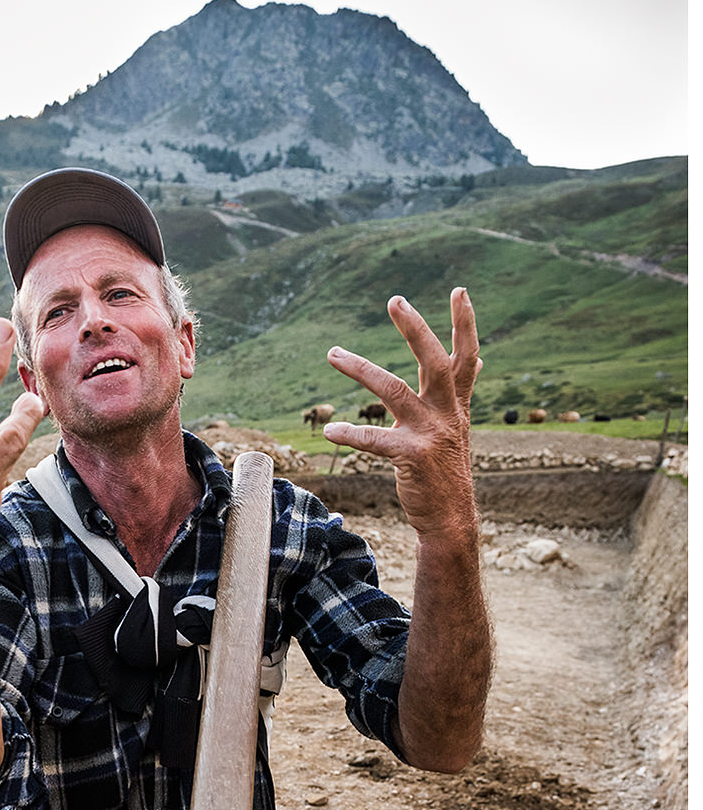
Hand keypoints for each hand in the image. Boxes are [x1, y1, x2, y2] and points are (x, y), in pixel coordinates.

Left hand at [322, 288, 481, 539]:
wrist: (450, 518)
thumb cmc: (446, 470)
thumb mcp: (458, 427)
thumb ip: (460, 393)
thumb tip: (478, 362)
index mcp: (456, 405)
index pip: (465, 357)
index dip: (465, 324)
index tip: (460, 291)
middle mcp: (447, 414)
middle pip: (433, 362)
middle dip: (415, 329)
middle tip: (395, 300)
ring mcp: (430, 434)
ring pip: (393, 391)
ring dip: (361, 369)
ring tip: (334, 352)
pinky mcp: (411, 457)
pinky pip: (375, 440)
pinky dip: (351, 434)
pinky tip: (331, 431)